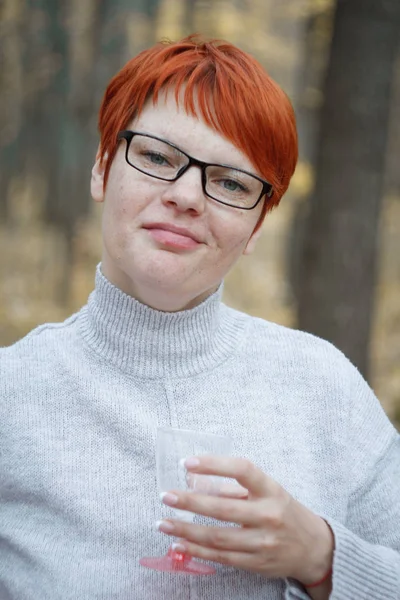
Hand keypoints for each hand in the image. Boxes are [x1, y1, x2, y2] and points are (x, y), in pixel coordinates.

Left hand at [158, 455, 333, 585]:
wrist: (314, 548)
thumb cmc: (284, 512)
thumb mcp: (267, 491)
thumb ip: (234, 488)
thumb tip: (195, 481)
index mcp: (271, 490)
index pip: (241, 470)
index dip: (213, 464)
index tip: (187, 463)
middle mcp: (268, 515)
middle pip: (223, 508)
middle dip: (190, 502)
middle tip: (166, 496)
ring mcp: (262, 542)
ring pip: (217, 537)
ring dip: (186, 530)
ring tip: (163, 522)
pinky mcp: (255, 563)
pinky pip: (220, 557)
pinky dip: (196, 550)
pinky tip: (179, 543)